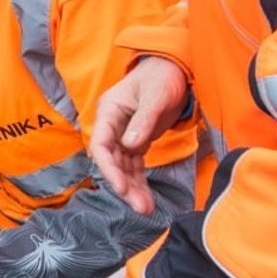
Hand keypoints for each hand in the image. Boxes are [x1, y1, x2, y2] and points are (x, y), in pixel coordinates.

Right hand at [88, 56, 190, 213]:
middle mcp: (112, 125)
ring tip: (146, 208)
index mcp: (109, 111)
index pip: (101, 144)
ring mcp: (123, 134)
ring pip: (123, 166)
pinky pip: (135, 165)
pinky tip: (147, 197)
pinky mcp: (137, 140)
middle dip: (124, 185)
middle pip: (111, 160)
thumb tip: (130, 145)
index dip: (109, 168)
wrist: (175, 68)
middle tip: (140, 207)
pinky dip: (140, 180)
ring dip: (133, 187)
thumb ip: (143, 120)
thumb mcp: (156, 95)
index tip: (122, 187)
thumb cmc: (163, 76)